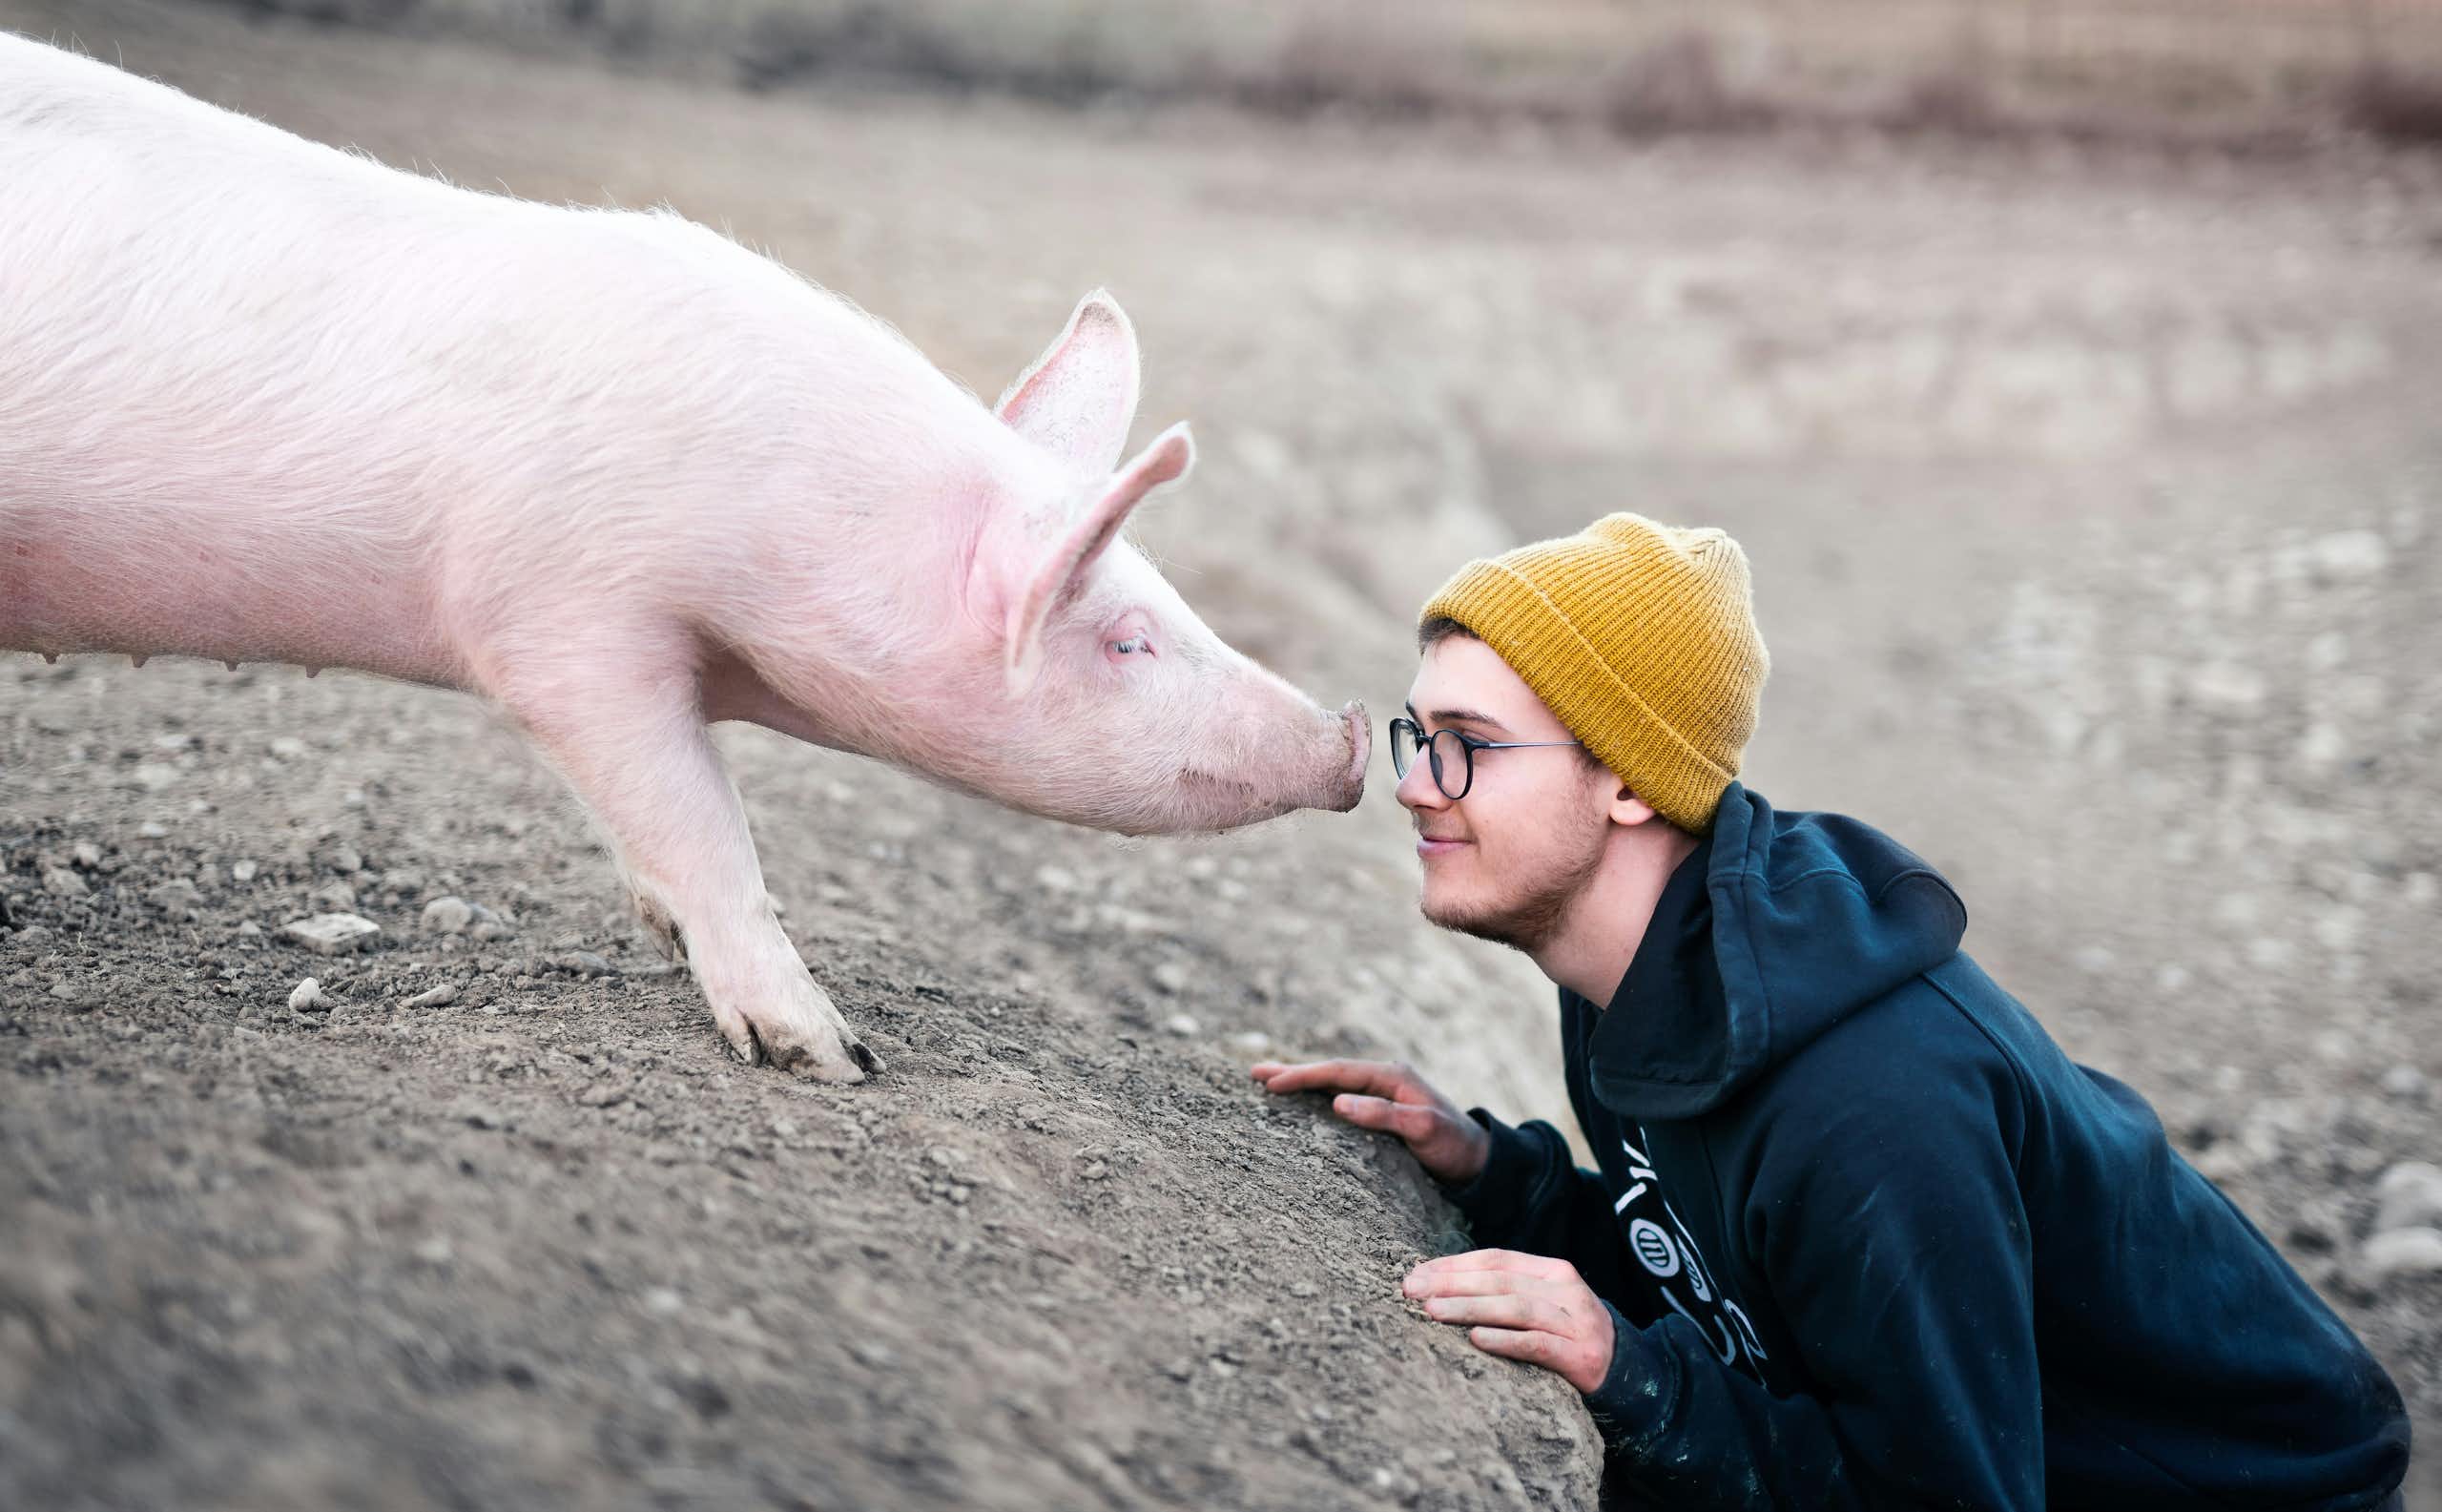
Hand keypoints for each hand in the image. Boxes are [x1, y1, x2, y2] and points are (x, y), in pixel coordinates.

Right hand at [1249, 1058, 1489, 1185]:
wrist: (1479, 1161)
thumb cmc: (1453, 1146)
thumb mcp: (1422, 1129)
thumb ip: (1384, 1114)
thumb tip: (1338, 1102)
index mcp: (1392, 1076)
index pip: (1338, 1072)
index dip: (1303, 1075)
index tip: (1272, 1083)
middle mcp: (1386, 1079)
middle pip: (1330, 1072)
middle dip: (1293, 1072)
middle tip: (1255, 1074)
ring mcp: (1384, 1093)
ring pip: (1334, 1083)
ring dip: (1302, 1082)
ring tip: (1268, 1082)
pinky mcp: (1383, 1110)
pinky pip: (1342, 1097)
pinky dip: (1317, 1096)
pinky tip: (1302, 1102)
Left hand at [1403, 1249, 1616, 1394]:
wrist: (1629, 1372)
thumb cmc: (1567, 1335)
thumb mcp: (1542, 1304)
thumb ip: (1504, 1291)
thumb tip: (1437, 1285)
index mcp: (1552, 1271)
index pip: (1496, 1260)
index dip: (1453, 1264)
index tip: (1416, 1273)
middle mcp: (1566, 1290)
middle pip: (1501, 1281)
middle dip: (1451, 1283)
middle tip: (1412, 1290)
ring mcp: (1576, 1322)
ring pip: (1516, 1308)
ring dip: (1470, 1308)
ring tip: (1433, 1311)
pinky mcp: (1581, 1357)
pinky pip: (1538, 1344)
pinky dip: (1505, 1340)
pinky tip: (1476, 1339)